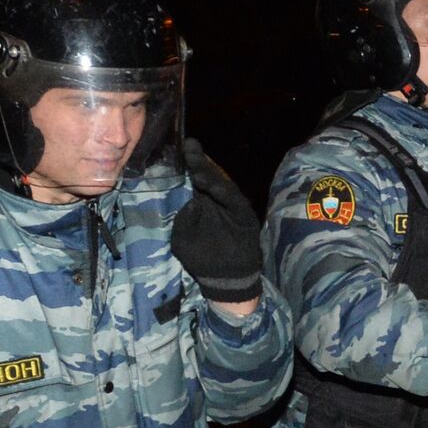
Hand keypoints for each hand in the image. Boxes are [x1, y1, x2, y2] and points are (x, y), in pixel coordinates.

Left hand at [171, 138, 262, 303]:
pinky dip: (225, 193)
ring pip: (223, 186)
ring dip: (211, 175)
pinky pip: (235, 202)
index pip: (197, 179)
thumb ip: (183, 221)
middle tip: (190, 146)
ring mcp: (233, 209)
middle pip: (210, 177)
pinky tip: (214, 184)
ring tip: (198, 164)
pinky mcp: (245, 218)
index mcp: (204, 203)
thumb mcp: (182, 240)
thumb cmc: (203, 260)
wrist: (226, 281)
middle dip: (200, 162)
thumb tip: (191, 203)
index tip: (183, 146)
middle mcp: (219, 202)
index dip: (191, 163)